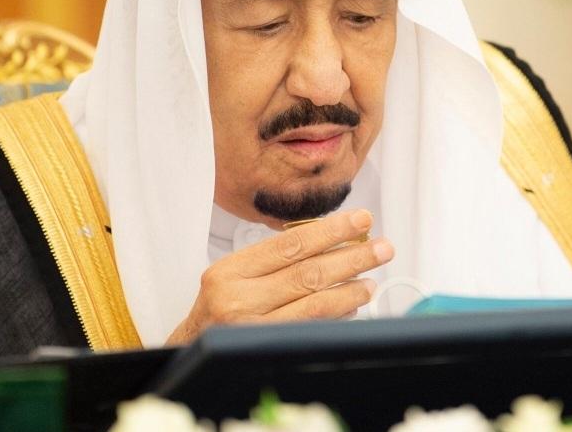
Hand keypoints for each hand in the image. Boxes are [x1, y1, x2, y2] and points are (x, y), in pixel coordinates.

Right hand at [166, 209, 392, 344]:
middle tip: (382, 247)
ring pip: (313, 305)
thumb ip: (276, 258)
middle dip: (352, 258)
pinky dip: (336, 315)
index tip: (361, 220)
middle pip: (308, 273)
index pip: (291, 244)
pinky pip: (311, 329)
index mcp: (230, 270)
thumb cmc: (220, 306)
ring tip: (372, 279)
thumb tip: (334, 239)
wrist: (189, 350)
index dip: (331, 230)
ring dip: (350, 290)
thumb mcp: (235, 274)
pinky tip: (353, 306)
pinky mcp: (266, 350)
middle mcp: (237, 299)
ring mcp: (251, 330)